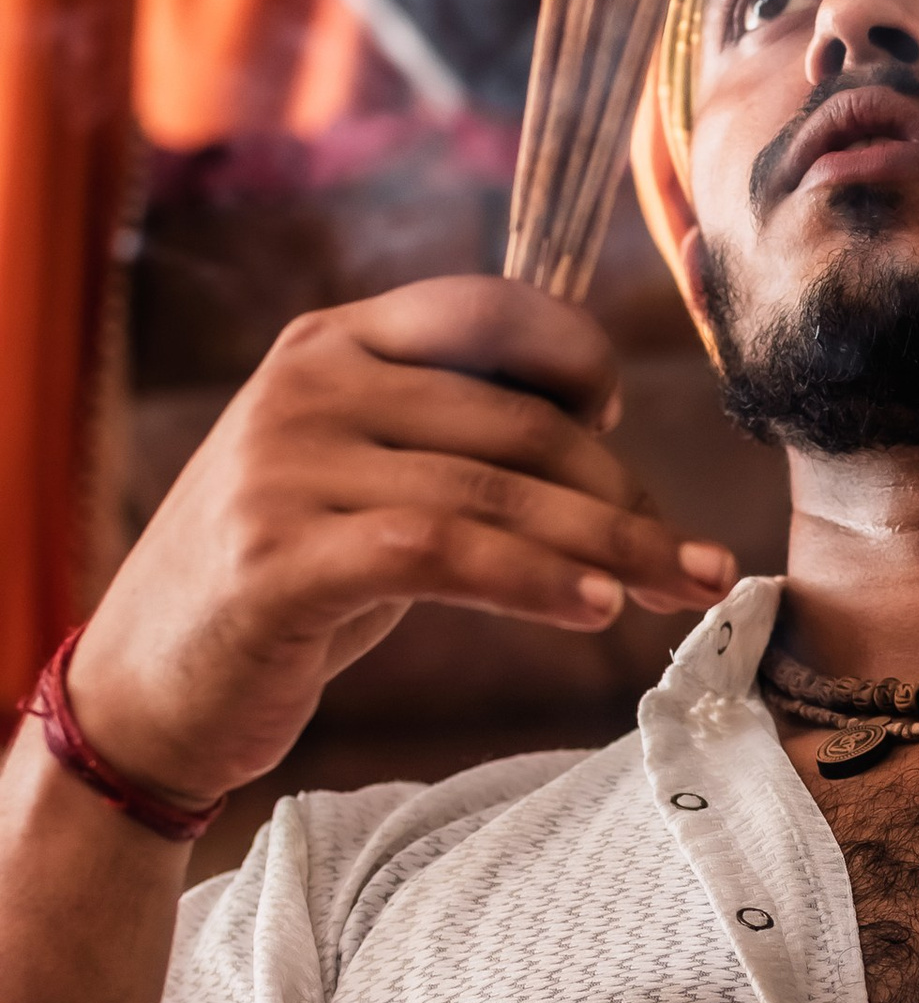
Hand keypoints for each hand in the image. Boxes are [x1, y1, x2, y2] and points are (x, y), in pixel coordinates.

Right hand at [68, 278, 734, 809]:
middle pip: (514, 424)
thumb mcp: (362, 478)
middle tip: (691, 560)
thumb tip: (600, 432)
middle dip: (620, 494)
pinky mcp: (276, 558)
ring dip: (608, 546)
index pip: (487, 311)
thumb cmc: (284, 582)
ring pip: (493, 494)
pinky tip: (593, 608)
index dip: (576, 361)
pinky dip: (533, 580)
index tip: (621, 430)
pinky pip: (441, 556)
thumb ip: (450, 437)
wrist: (144, 692)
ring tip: (680, 588)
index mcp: (330, 343)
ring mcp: (283, 468)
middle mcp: (305, 387)